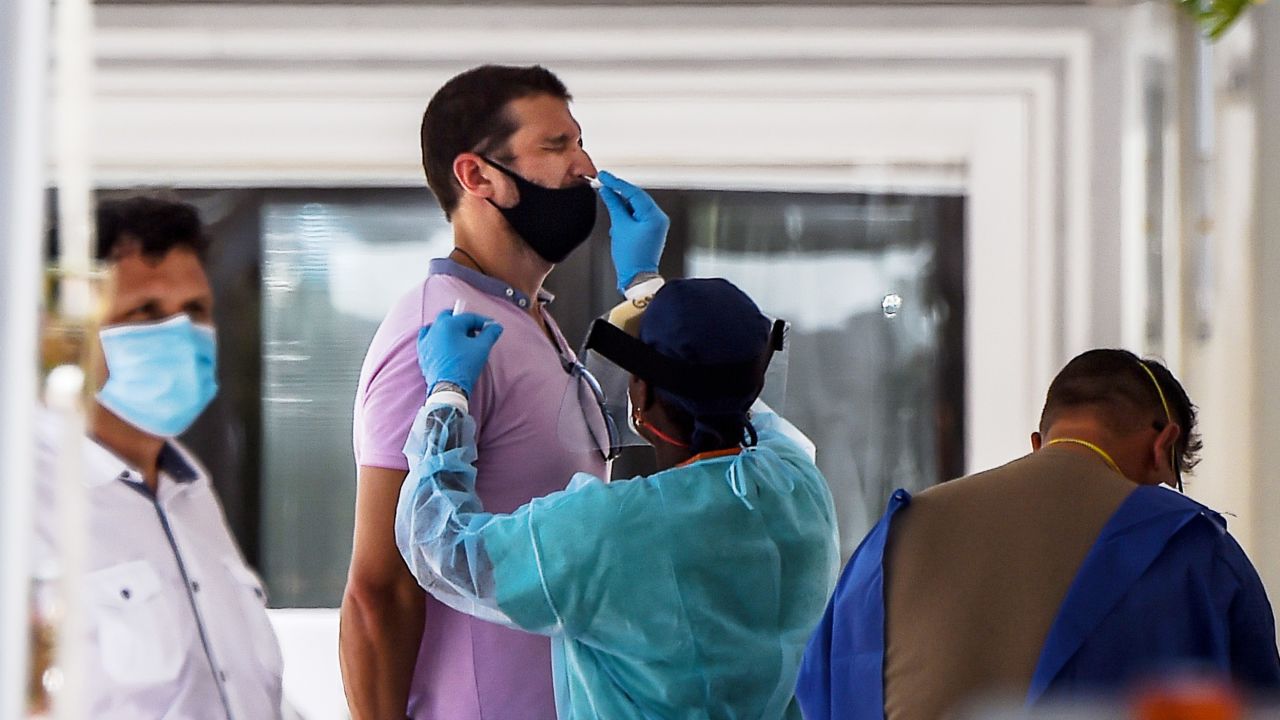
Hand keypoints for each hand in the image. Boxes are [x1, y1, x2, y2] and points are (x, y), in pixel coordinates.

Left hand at [416, 310, 502, 395]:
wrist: (448, 387)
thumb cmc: (464, 366)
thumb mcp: (482, 348)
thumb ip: (490, 334)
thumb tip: (496, 326)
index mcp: (449, 324)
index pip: (469, 317)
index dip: (482, 321)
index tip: (491, 327)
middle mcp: (435, 328)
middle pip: (450, 316)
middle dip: (463, 321)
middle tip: (474, 330)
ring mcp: (426, 339)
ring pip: (437, 326)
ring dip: (449, 328)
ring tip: (459, 338)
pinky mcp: (422, 351)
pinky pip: (427, 338)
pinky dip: (436, 337)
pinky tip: (443, 344)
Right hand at [597, 170, 668, 293]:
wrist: (636, 276)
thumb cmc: (631, 257)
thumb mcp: (619, 226)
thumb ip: (614, 205)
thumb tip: (607, 191)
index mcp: (655, 216)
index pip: (634, 192)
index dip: (617, 183)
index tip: (604, 176)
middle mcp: (658, 218)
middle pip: (636, 198)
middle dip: (619, 192)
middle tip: (604, 183)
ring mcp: (656, 225)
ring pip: (636, 206)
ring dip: (622, 204)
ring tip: (608, 199)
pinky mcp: (650, 230)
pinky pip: (637, 216)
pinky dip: (626, 214)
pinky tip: (617, 215)